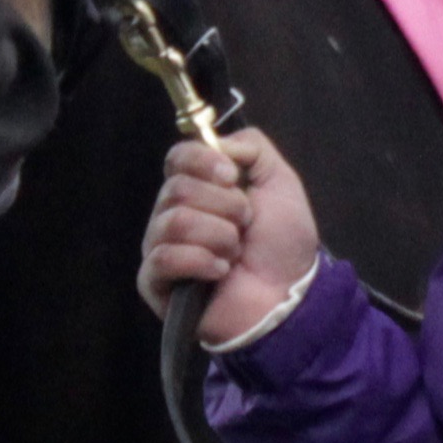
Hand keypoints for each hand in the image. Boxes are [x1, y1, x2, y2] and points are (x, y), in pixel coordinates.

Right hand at [139, 130, 318, 347]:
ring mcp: (160, 247)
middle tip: (245, 225)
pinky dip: (200, 262)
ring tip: (236, 253)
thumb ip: (252, 147)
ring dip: (218, 236)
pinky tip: (220, 271)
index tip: (233, 177)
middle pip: (177, 188)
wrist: (289, 298)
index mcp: (196, 187)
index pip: (176, 157)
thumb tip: (218, 144)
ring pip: (174, 221)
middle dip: (223, 206)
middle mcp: (172, 212)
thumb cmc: (282, 243)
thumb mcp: (280, 181)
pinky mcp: (154, 282)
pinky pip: (163, 258)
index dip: (202, 161)